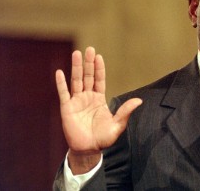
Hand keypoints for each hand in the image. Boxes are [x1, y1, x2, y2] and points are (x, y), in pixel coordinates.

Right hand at [55, 47, 141, 173]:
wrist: (88, 150)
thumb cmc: (103, 138)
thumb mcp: (118, 125)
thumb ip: (126, 112)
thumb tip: (139, 101)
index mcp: (99, 99)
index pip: (99, 80)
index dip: (99, 68)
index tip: (98, 56)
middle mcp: (87, 97)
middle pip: (87, 76)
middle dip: (88, 63)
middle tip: (89, 49)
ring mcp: (76, 101)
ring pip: (76, 81)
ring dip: (76, 67)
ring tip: (76, 53)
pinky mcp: (67, 108)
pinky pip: (64, 93)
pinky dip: (61, 83)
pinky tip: (60, 72)